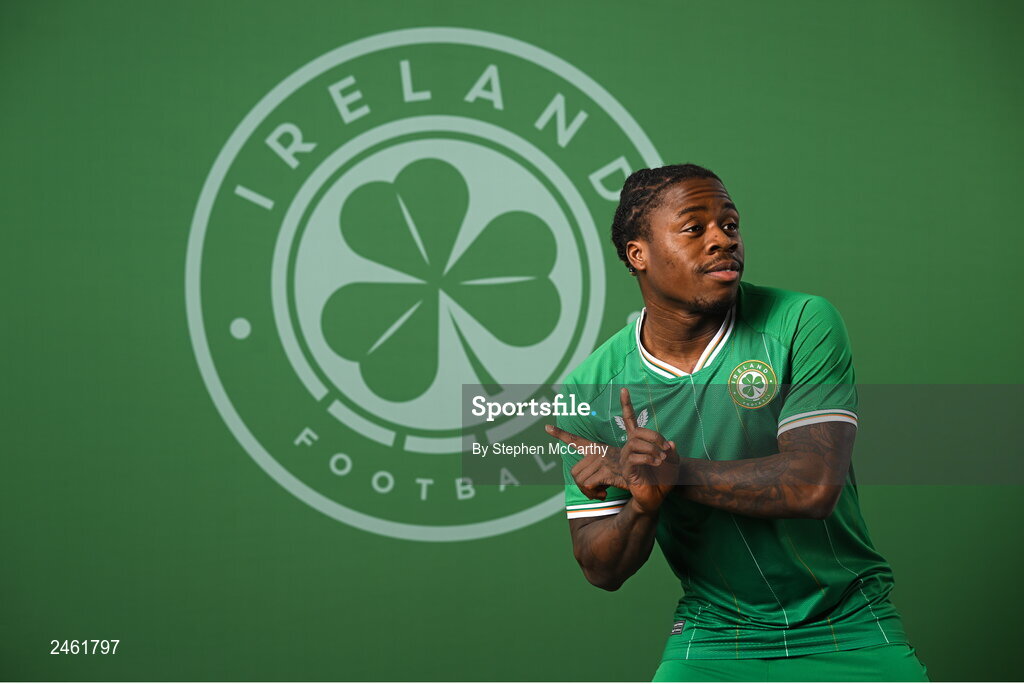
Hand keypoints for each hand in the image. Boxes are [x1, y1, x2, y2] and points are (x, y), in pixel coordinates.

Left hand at [544, 425, 624, 499]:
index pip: (576, 440)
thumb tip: (582, 483)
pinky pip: (589, 485)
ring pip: (580, 481)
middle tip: (595, 491)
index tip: (546, 428)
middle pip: (574, 473)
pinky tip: (605, 494)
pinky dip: (595, 494)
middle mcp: (597, 452)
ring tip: (601, 492)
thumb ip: (595, 470)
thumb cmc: (627, 473)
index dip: (560, 434)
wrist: (646, 477)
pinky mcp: (607, 470)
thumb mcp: (610, 468)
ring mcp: (602, 459)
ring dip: (589, 493)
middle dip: (582, 488)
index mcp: (596, 449)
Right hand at [617, 387, 678, 514]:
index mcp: (639, 442)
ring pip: (635, 442)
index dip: (626, 405)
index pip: (630, 420)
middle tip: (666, 448)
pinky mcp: (627, 470)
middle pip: (637, 431)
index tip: (624, 390)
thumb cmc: (664, 479)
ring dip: (652, 448)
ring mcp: (627, 458)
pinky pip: (634, 457)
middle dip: (654, 436)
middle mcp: (629, 448)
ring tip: (662, 458)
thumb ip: (672, 451)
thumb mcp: (674, 462)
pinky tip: (657, 463)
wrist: (658, 498)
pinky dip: (648, 457)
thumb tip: (670, 443)